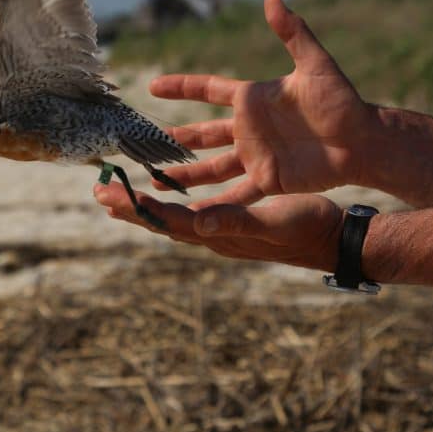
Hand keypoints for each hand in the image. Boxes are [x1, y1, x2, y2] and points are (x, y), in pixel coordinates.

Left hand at [94, 183, 344, 271]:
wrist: (333, 239)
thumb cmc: (308, 228)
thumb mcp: (274, 220)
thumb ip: (237, 222)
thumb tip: (197, 223)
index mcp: (220, 234)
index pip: (168, 220)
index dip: (138, 208)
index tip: (108, 194)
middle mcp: (215, 235)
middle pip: (163, 222)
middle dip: (130, 208)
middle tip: (98, 191)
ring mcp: (224, 231)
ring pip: (174, 218)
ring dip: (146, 206)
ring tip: (121, 195)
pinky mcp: (235, 223)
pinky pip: (192, 213)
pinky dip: (172, 203)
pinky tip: (169, 196)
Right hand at [151, 0, 377, 205]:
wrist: (361, 141)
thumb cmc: (341, 100)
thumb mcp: (315, 64)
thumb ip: (292, 32)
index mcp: (252, 100)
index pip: (209, 89)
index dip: (182, 87)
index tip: (154, 86)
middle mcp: (248, 129)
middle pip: (202, 134)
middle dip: (174, 140)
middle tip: (144, 145)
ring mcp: (255, 156)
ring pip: (210, 168)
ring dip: (185, 176)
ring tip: (157, 184)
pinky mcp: (268, 180)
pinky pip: (235, 195)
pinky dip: (214, 206)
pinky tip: (193, 217)